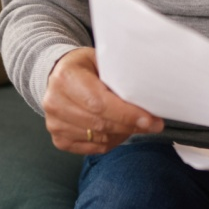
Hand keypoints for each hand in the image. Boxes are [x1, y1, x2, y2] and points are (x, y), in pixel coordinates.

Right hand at [41, 47, 163, 154]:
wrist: (58, 75)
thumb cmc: (85, 67)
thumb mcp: (101, 60)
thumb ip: (119, 76)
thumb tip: (147, 95)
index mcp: (66, 78)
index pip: (99, 103)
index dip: (126, 114)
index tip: (149, 119)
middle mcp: (55, 102)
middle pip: (100, 123)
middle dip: (131, 125)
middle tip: (153, 124)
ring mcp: (55, 123)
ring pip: (98, 138)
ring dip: (123, 134)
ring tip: (136, 124)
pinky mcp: (59, 139)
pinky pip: (92, 148)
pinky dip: (111, 141)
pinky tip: (119, 131)